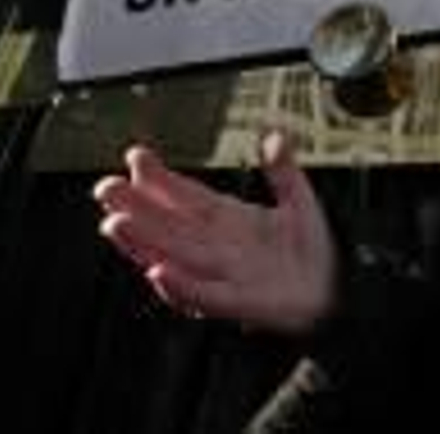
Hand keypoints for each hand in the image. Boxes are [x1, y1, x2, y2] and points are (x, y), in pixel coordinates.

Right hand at [92, 131, 337, 332]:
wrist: (333, 294)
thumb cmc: (310, 253)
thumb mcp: (299, 203)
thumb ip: (284, 171)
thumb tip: (275, 136)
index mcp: (227, 220)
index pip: (185, 196)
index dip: (160, 179)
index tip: (136, 157)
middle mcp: (215, 247)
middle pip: (167, 226)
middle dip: (136, 207)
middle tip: (106, 188)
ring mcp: (222, 274)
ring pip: (174, 256)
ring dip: (144, 243)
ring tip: (115, 223)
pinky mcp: (238, 302)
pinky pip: (203, 294)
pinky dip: (181, 286)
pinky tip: (159, 272)